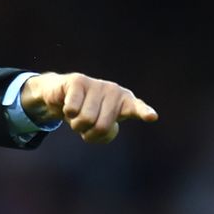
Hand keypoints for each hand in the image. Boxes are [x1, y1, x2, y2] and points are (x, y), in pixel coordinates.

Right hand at [20, 72, 157, 143]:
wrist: (61, 95)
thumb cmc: (86, 114)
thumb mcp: (98, 127)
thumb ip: (103, 132)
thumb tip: (92, 122)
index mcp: (125, 102)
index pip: (137, 108)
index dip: (144, 112)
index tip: (152, 117)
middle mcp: (113, 91)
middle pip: (101, 126)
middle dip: (88, 132)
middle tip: (86, 125)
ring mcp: (96, 84)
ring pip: (85, 119)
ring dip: (76, 124)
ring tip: (77, 114)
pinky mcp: (77, 81)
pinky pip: (72, 109)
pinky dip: (67, 113)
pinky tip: (68, 104)